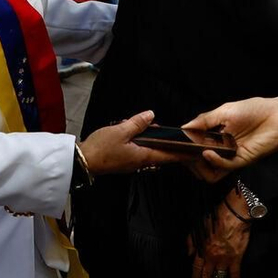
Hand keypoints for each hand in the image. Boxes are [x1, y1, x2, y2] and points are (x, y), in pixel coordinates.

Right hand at [79, 110, 194, 174]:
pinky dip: (147, 146)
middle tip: (183, 142)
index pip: (168, 155)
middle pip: (161, 155)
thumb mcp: (121, 131)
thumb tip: (151, 114)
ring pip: (151, 153)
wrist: (83, 161)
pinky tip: (143, 137)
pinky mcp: (124, 161)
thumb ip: (137, 123)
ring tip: (164, 136)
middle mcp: (140, 162)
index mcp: (143, 156)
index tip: (194, 152)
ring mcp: (132, 163)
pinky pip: (141, 153)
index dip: (182, 153)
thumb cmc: (101, 148)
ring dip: (159, 146)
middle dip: (172, 148)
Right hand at [183, 96, 277, 176]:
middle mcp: (222, 149)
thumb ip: (204, 120)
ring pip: (210, 172)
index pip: (195, 147)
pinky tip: (208, 153)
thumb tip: (184, 127)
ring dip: (200, 166)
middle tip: (182, 152)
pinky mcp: (242, 161)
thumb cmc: (255, 110)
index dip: (184, 149)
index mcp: (216, 136)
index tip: (174, 146)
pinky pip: (224, 167)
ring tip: (195, 155)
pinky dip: (214, 162)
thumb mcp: (224, 111)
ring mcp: (231, 156)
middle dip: (188, 160)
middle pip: (199, 163)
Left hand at [188, 189, 251, 277]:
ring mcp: (224, 260)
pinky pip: (235, 274)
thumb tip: (189, 255)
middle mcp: (211, 258)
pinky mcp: (236, 259)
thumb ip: (191, 242)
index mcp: (201, 250)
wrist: (232, 216)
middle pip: (207, 276)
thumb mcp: (197, 228)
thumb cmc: (214, 219)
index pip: (196, 269)